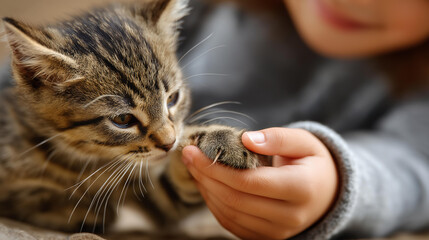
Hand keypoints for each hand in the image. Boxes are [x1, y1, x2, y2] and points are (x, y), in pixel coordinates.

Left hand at [181, 127, 338, 239]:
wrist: (326, 194)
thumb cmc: (312, 163)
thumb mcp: (304, 142)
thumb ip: (277, 138)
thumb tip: (245, 139)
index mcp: (302, 189)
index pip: (250, 182)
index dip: (217, 168)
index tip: (194, 150)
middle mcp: (291, 216)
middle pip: (236, 200)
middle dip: (205, 177)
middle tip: (189, 156)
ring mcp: (278, 232)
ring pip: (230, 214)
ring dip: (206, 190)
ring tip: (194, 168)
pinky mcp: (266, 238)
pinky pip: (232, 224)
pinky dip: (214, 204)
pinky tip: (207, 185)